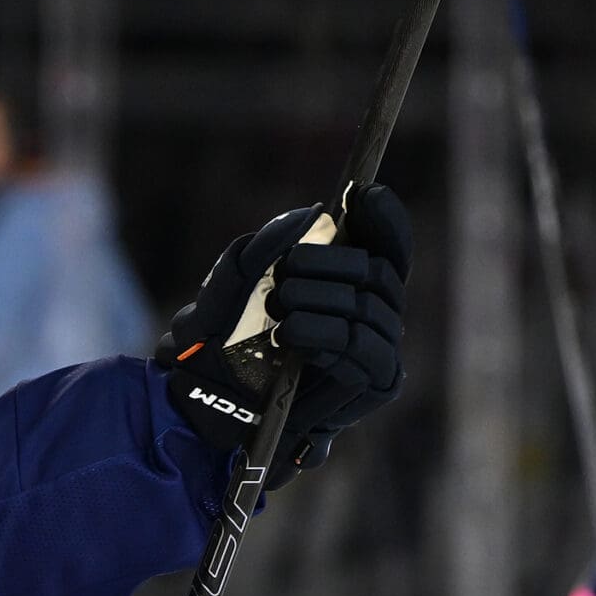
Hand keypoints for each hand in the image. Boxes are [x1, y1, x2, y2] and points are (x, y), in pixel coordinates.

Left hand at [157, 184, 408, 483]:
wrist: (207, 401)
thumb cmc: (221, 340)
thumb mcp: (230, 284)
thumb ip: (263, 247)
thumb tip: (310, 212)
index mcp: (350, 282)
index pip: (388, 244)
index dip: (384, 219)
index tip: (363, 194)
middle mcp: (372, 311)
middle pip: (379, 271)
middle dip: (330, 263)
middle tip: (285, 272)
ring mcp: (377, 348)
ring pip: (370, 308)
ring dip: (319, 301)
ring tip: (278, 308)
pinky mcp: (374, 384)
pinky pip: (366, 349)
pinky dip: (328, 337)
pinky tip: (293, 337)